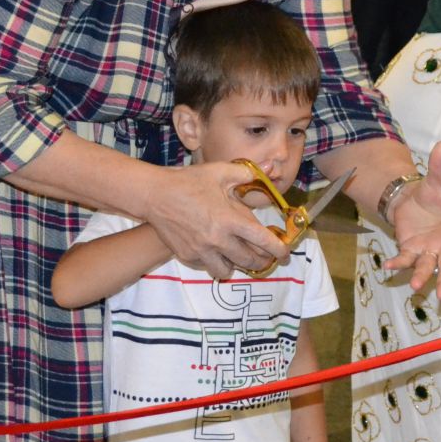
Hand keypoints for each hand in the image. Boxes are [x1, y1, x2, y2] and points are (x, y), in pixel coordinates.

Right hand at [145, 160, 287, 278]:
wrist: (155, 195)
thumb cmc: (188, 181)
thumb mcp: (220, 172)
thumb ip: (245, 174)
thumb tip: (265, 171)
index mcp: (230, 220)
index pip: (262, 241)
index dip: (278, 249)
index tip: (286, 253)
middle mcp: (218, 239)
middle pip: (249, 260)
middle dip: (262, 260)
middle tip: (266, 256)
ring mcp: (201, 250)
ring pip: (227, 270)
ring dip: (238, 265)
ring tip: (239, 256)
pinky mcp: (187, 256)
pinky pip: (208, 266)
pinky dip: (216, 262)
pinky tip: (217, 251)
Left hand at [384, 140, 440, 300]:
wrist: (411, 199)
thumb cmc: (431, 194)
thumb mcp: (434, 180)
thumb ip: (439, 166)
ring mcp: (429, 250)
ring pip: (429, 267)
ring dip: (423, 277)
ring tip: (416, 288)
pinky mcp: (412, 250)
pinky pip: (406, 259)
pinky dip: (398, 263)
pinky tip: (388, 266)